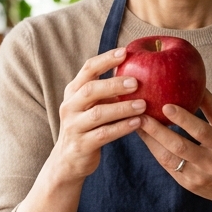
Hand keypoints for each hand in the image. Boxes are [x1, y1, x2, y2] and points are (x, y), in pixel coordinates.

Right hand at [50, 47, 145, 183]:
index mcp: (73, 91)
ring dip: (122, 108)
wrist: (68, 160)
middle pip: (90, 89)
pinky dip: (122, 128)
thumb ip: (105, 91)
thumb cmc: (87, 126)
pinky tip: (138, 123)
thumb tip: (136, 70)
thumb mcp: (91, 105)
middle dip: (114, 84)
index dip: (106, 59)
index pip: (88, 69)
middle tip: (137, 82)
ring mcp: (73, 126)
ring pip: (98, 113)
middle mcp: (70, 106)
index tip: (125, 52)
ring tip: (143, 105)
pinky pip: (104, 134)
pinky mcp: (81, 144)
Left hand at [136, 89, 211, 211]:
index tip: (166, 105)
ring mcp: (197, 177)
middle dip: (158, 130)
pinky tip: (146, 138)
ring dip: (151, 141)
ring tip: (137, 124)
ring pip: (168, 159)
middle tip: (141, 114)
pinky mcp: (188, 185)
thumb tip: (198, 84)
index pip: (202, 131)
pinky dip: (155, 151)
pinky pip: (168, 166)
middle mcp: (210, 163)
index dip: (184, 119)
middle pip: (180, 147)